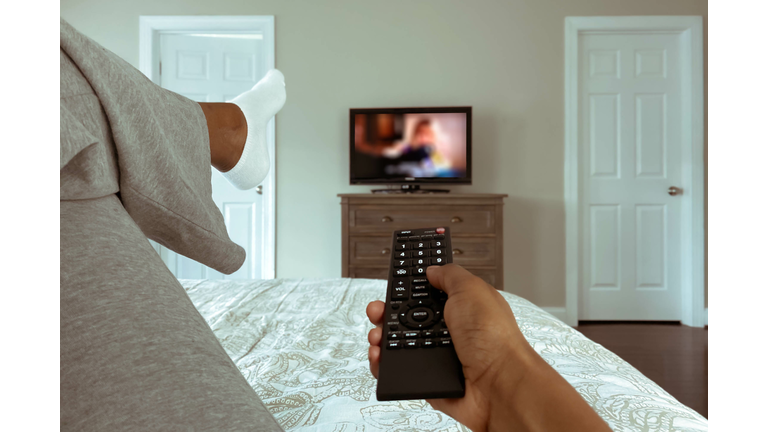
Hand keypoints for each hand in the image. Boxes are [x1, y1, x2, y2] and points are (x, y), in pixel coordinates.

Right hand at [366, 264, 534, 430]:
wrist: (498, 384)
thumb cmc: (494, 337)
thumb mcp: (471, 289)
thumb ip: (450, 275)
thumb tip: (433, 270)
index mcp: (460, 309)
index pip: (426, 295)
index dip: (407, 290)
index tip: (392, 287)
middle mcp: (448, 332)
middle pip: (406, 319)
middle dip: (387, 313)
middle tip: (378, 311)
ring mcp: (437, 357)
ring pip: (398, 345)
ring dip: (381, 338)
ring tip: (378, 336)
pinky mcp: (428, 380)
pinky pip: (398, 370)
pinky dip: (384, 364)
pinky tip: (380, 356)